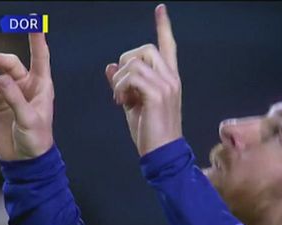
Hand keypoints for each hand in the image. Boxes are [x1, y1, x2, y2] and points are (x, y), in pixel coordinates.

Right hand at [0, 33, 53, 160]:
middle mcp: (24, 86)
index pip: (40, 57)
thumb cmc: (35, 140)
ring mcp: (8, 93)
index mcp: (41, 86)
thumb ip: (15, 99)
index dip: (37, 39)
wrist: (24, 161)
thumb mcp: (29, 120)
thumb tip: (1, 79)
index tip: (33, 22)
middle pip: (8, 63)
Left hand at [105, 4, 181, 155]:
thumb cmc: (150, 132)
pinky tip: (120, 102)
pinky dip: (120, 88)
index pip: (168, 46)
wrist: (162, 153)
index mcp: (169, 79)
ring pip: (135, 62)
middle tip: (120, 86)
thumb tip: (110, 67)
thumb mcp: (133, 104)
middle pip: (145, 49)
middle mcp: (171, 78)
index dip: (164, 27)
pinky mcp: (157, 94)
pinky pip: (131, 77)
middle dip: (126, 62)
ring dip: (120, 79)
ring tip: (120, 99)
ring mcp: (166, 85)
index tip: (160, 10)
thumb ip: (124, 84)